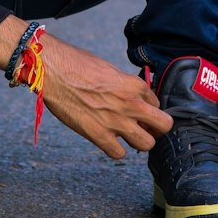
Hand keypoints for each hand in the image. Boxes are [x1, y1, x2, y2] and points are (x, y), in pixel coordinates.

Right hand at [39, 33, 172, 159]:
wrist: (54, 70)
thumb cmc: (76, 64)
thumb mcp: (109, 69)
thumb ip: (124, 84)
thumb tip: (129, 96)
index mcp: (134, 84)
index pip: (157, 103)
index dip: (148, 108)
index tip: (139, 109)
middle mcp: (130, 103)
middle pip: (163, 126)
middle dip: (156, 128)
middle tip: (144, 127)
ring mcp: (116, 121)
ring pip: (146, 144)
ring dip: (139, 141)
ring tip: (127, 135)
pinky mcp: (98, 135)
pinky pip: (119, 153)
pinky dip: (116, 150)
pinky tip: (109, 140)